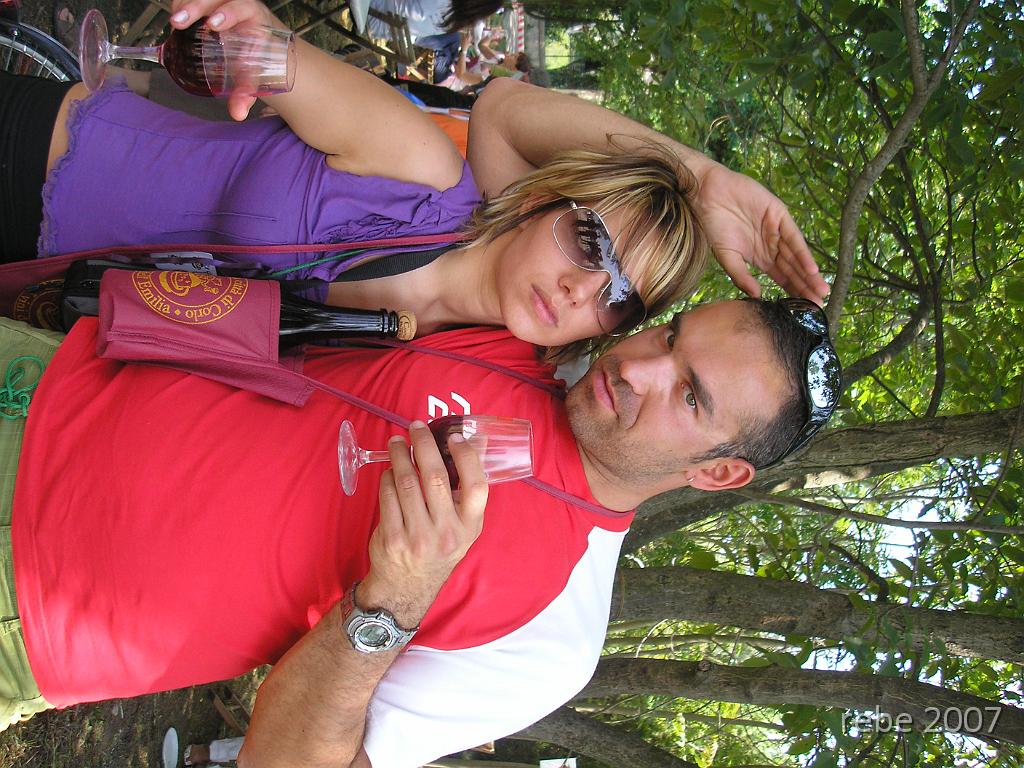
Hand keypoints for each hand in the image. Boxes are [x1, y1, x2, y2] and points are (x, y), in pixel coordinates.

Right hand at [169, 0, 282, 120]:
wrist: (259, 42)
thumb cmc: (257, 57)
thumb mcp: (253, 73)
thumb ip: (245, 93)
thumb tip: (237, 113)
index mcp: (255, 17)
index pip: (242, 7)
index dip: (228, 13)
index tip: (213, 24)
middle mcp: (238, 3)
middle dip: (196, 6)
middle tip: (179, 22)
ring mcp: (220, 1)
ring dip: (186, 4)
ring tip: (175, 22)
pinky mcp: (208, 2)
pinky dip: (181, 4)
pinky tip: (175, 16)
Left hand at [361, 421, 487, 627]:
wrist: (408, 586)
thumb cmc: (439, 546)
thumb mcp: (463, 524)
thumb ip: (468, 488)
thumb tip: (476, 439)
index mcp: (470, 526)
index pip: (476, 485)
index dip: (466, 456)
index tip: (454, 436)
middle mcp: (447, 533)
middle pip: (436, 477)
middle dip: (424, 445)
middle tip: (416, 427)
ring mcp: (418, 537)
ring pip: (407, 483)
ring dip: (400, 456)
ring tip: (398, 443)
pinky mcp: (392, 538)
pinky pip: (388, 496)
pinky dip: (387, 477)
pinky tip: (389, 470)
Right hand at [696, 164, 829, 303]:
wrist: (708, 196)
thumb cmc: (712, 225)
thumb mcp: (726, 256)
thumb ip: (742, 276)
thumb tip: (757, 297)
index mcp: (760, 257)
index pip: (781, 278)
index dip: (793, 292)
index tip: (804, 310)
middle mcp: (772, 245)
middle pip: (793, 269)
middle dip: (806, 286)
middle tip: (819, 305)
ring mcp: (777, 230)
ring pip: (796, 256)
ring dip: (809, 273)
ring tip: (820, 291)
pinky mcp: (779, 215)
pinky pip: (794, 237)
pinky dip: (802, 253)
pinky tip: (811, 269)